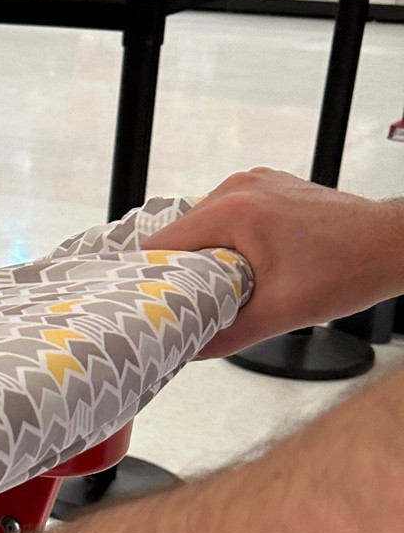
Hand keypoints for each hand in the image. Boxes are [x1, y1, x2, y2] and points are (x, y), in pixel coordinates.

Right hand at [147, 169, 403, 356]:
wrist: (391, 245)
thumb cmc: (348, 269)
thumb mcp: (281, 314)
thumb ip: (227, 336)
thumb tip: (189, 351)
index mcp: (234, 210)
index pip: (161, 244)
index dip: (152, 277)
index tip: (155, 303)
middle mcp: (239, 186)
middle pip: (180, 233)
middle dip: (183, 269)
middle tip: (194, 303)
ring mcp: (255, 181)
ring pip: (204, 224)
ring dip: (208, 255)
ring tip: (227, 284)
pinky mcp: (268, 186)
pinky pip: (228, 214)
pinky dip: (229, 240)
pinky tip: (247, 265)